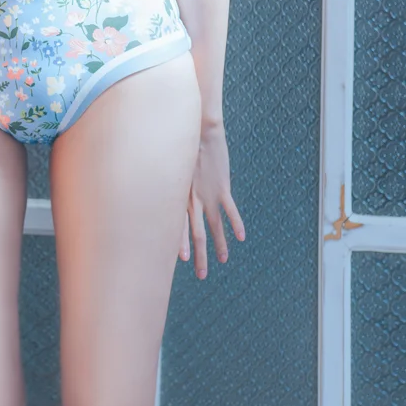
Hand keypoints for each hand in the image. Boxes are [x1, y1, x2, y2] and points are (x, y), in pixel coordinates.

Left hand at [179, 122, 243, 278]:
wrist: (197, 131)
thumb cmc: (181, 144)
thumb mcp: (170, 165)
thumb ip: (169, 179)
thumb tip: (165, 184)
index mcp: (178, 196)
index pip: (177, 227)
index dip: (179, 244)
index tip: (180, 260)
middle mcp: (191, 200)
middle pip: (195, 234)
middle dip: (198, 256)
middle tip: (202, 274)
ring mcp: (207, 195)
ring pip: (213, 226)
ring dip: (219, 245)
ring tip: (223, 259)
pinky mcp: (222, 187)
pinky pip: (230, 211)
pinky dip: (236, 224)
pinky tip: (240, 238)